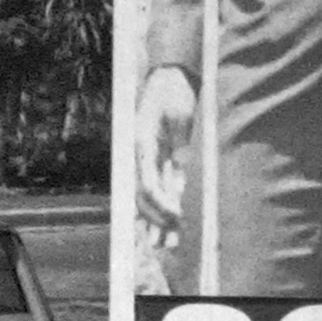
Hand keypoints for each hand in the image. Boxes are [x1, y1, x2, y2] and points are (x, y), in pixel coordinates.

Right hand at [133, 68, 196, 269]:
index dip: (159, 202)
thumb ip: (177, 140)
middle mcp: (144, 156)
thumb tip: (179, 164)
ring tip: (167, 241)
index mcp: (142, 147)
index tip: (174, 215)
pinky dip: (168, 203)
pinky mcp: (165, 155)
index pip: (148, 182)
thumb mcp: (177, 114)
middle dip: (156, 218)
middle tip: (168, 239)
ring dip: (159, 218)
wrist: (171, 79)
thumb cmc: (172, 93)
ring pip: (154, 194)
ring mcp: (152, 157)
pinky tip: (173, 219)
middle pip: (146, 195)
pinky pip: (164, 184)